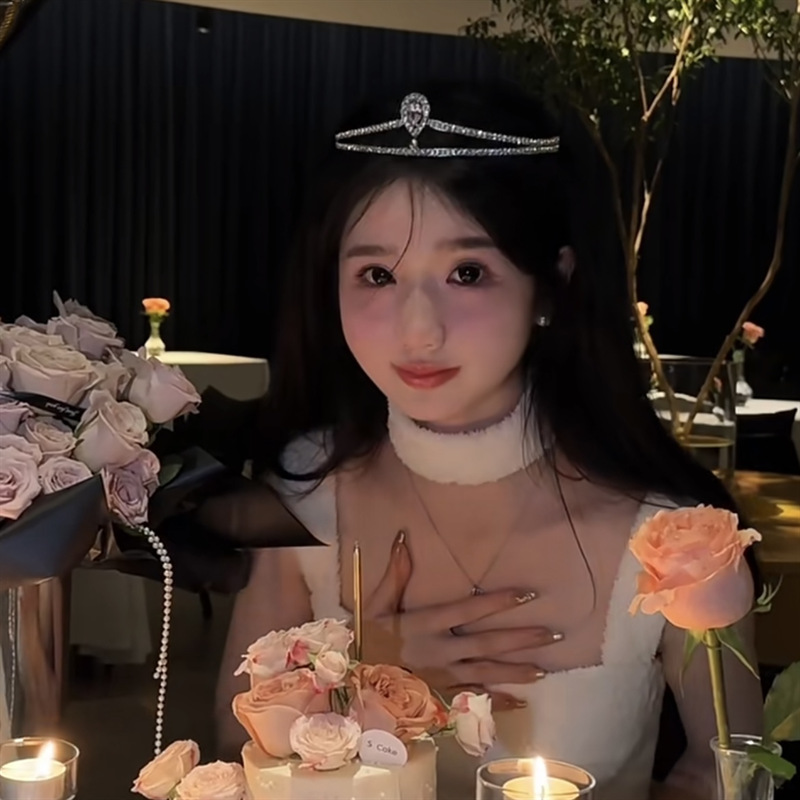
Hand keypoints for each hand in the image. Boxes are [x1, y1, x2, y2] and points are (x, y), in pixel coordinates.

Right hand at [363, 531, 559, 710]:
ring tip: (545, 667)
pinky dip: (497, 702)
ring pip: (486, 674)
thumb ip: (395, 572)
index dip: (499, 601)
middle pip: (487, 644)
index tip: (526, 594)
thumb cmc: (366, 636)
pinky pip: (473, 699)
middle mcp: (439, 651)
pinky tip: (521, 700)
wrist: (352, 679)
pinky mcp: (440, 697)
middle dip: (521, 638)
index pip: (469, 609)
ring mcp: (441, 677)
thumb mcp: (376, 603)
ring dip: (516, 670)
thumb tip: (403, 536)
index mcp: (425, 624)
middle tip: (552, 633)